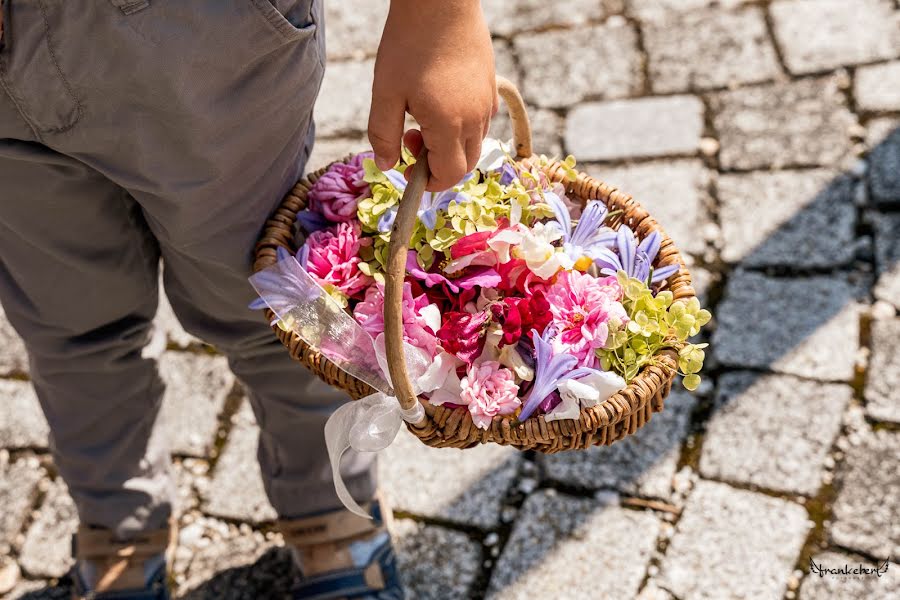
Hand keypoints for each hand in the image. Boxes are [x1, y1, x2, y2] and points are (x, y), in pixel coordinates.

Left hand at [368, 0, 497, 191]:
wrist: (440, 0)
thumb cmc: (409, 43)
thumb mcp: (386, 92)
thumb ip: (383, 134)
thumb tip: (387, 166)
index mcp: (449, 124)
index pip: (449, 175)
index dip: (429, 182)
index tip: (408, 169)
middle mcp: (475, 118)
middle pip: (465, 164)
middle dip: (437, 164)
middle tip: (409, 138)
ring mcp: (487, 102)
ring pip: (474, 143)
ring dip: (449, 144)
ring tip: (421, 115)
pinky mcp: (491, 86)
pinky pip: (481, 120)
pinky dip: (461, 125)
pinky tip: (440, 100)